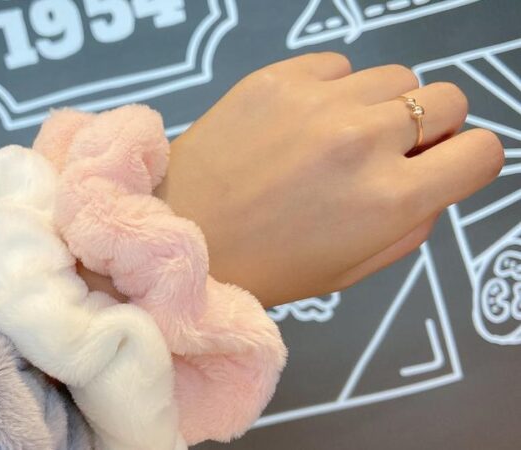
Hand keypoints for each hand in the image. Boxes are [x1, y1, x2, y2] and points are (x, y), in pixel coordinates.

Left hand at [154, 52, 503, 306]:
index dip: (466, 162)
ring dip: (380, 106)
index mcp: (390, 200)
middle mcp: (364, 141)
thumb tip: (435, 179)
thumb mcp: (352, 270)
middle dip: (429, 128)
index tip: (440, 168)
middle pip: (446, 99)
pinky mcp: (279, 76)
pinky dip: (332, 89)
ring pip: (396, 76)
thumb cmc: (264, 265)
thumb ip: (412, 224)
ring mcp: (320, 102)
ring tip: (337, 136)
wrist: (179, 233)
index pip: (482, 153)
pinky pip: (338, 65)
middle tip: (387, 153)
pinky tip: (299, 121)